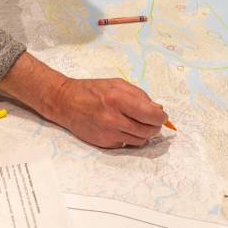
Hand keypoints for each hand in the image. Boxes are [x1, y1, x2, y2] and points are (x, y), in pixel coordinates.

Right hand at [47, 77, 167, 148]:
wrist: (65, 102)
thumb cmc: (91, 90)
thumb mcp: (116, 83)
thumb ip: (139, 95)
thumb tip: (158, 109)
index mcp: (117, 99)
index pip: (150, 115)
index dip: (161, 117)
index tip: (162, 115)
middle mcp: (113, 118)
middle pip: (148, 130)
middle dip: (155, 126)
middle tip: (152, 120)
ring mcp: (108, 133)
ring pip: (140, 140)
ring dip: (144, 133)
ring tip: (137, 123)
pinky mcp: (104, 143)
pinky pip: (126, 144)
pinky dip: (130, 137)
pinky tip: (123, 128)